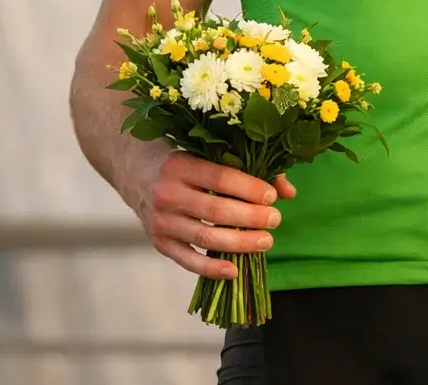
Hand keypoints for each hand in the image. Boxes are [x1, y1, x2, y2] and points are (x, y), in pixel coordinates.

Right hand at [127, 151, 296, 278]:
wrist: (139, 176)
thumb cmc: (188, 164)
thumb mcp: (211, 156)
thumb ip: (252, 169)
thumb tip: (288, 192)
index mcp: (180, 165)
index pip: (222, 178)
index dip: (250, 189)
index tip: (272, 197)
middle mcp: (167, 194)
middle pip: (216, 210)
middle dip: (251, 217)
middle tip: (275, 220)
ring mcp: (161, 221)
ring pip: (205, 237)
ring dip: (240, 243)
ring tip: (266, 241)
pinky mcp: (159, 243)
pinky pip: (187, 260)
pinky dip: (211, 269)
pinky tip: (234, 271)